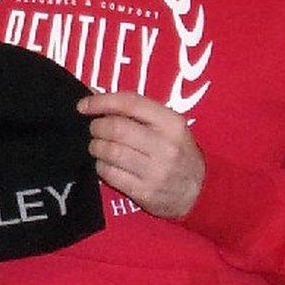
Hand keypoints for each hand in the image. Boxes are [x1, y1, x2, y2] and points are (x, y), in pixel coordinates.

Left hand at [78, 92, 204, 217]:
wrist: (201, 192)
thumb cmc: (177, 150)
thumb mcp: (166, 125)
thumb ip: (135, 109)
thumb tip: (92, 92)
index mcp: (171, 123)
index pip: (129, 103)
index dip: (100, 101)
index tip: (82, 106)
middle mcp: (165, 146)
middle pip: (116, 128)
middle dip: (96, 127)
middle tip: (94, 129)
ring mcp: (156, 172)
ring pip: (110, 152)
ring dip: (96, 146)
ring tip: (97, 146)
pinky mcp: (145, 193)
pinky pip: (110, 174)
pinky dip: (100, 166)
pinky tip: (104, 164)